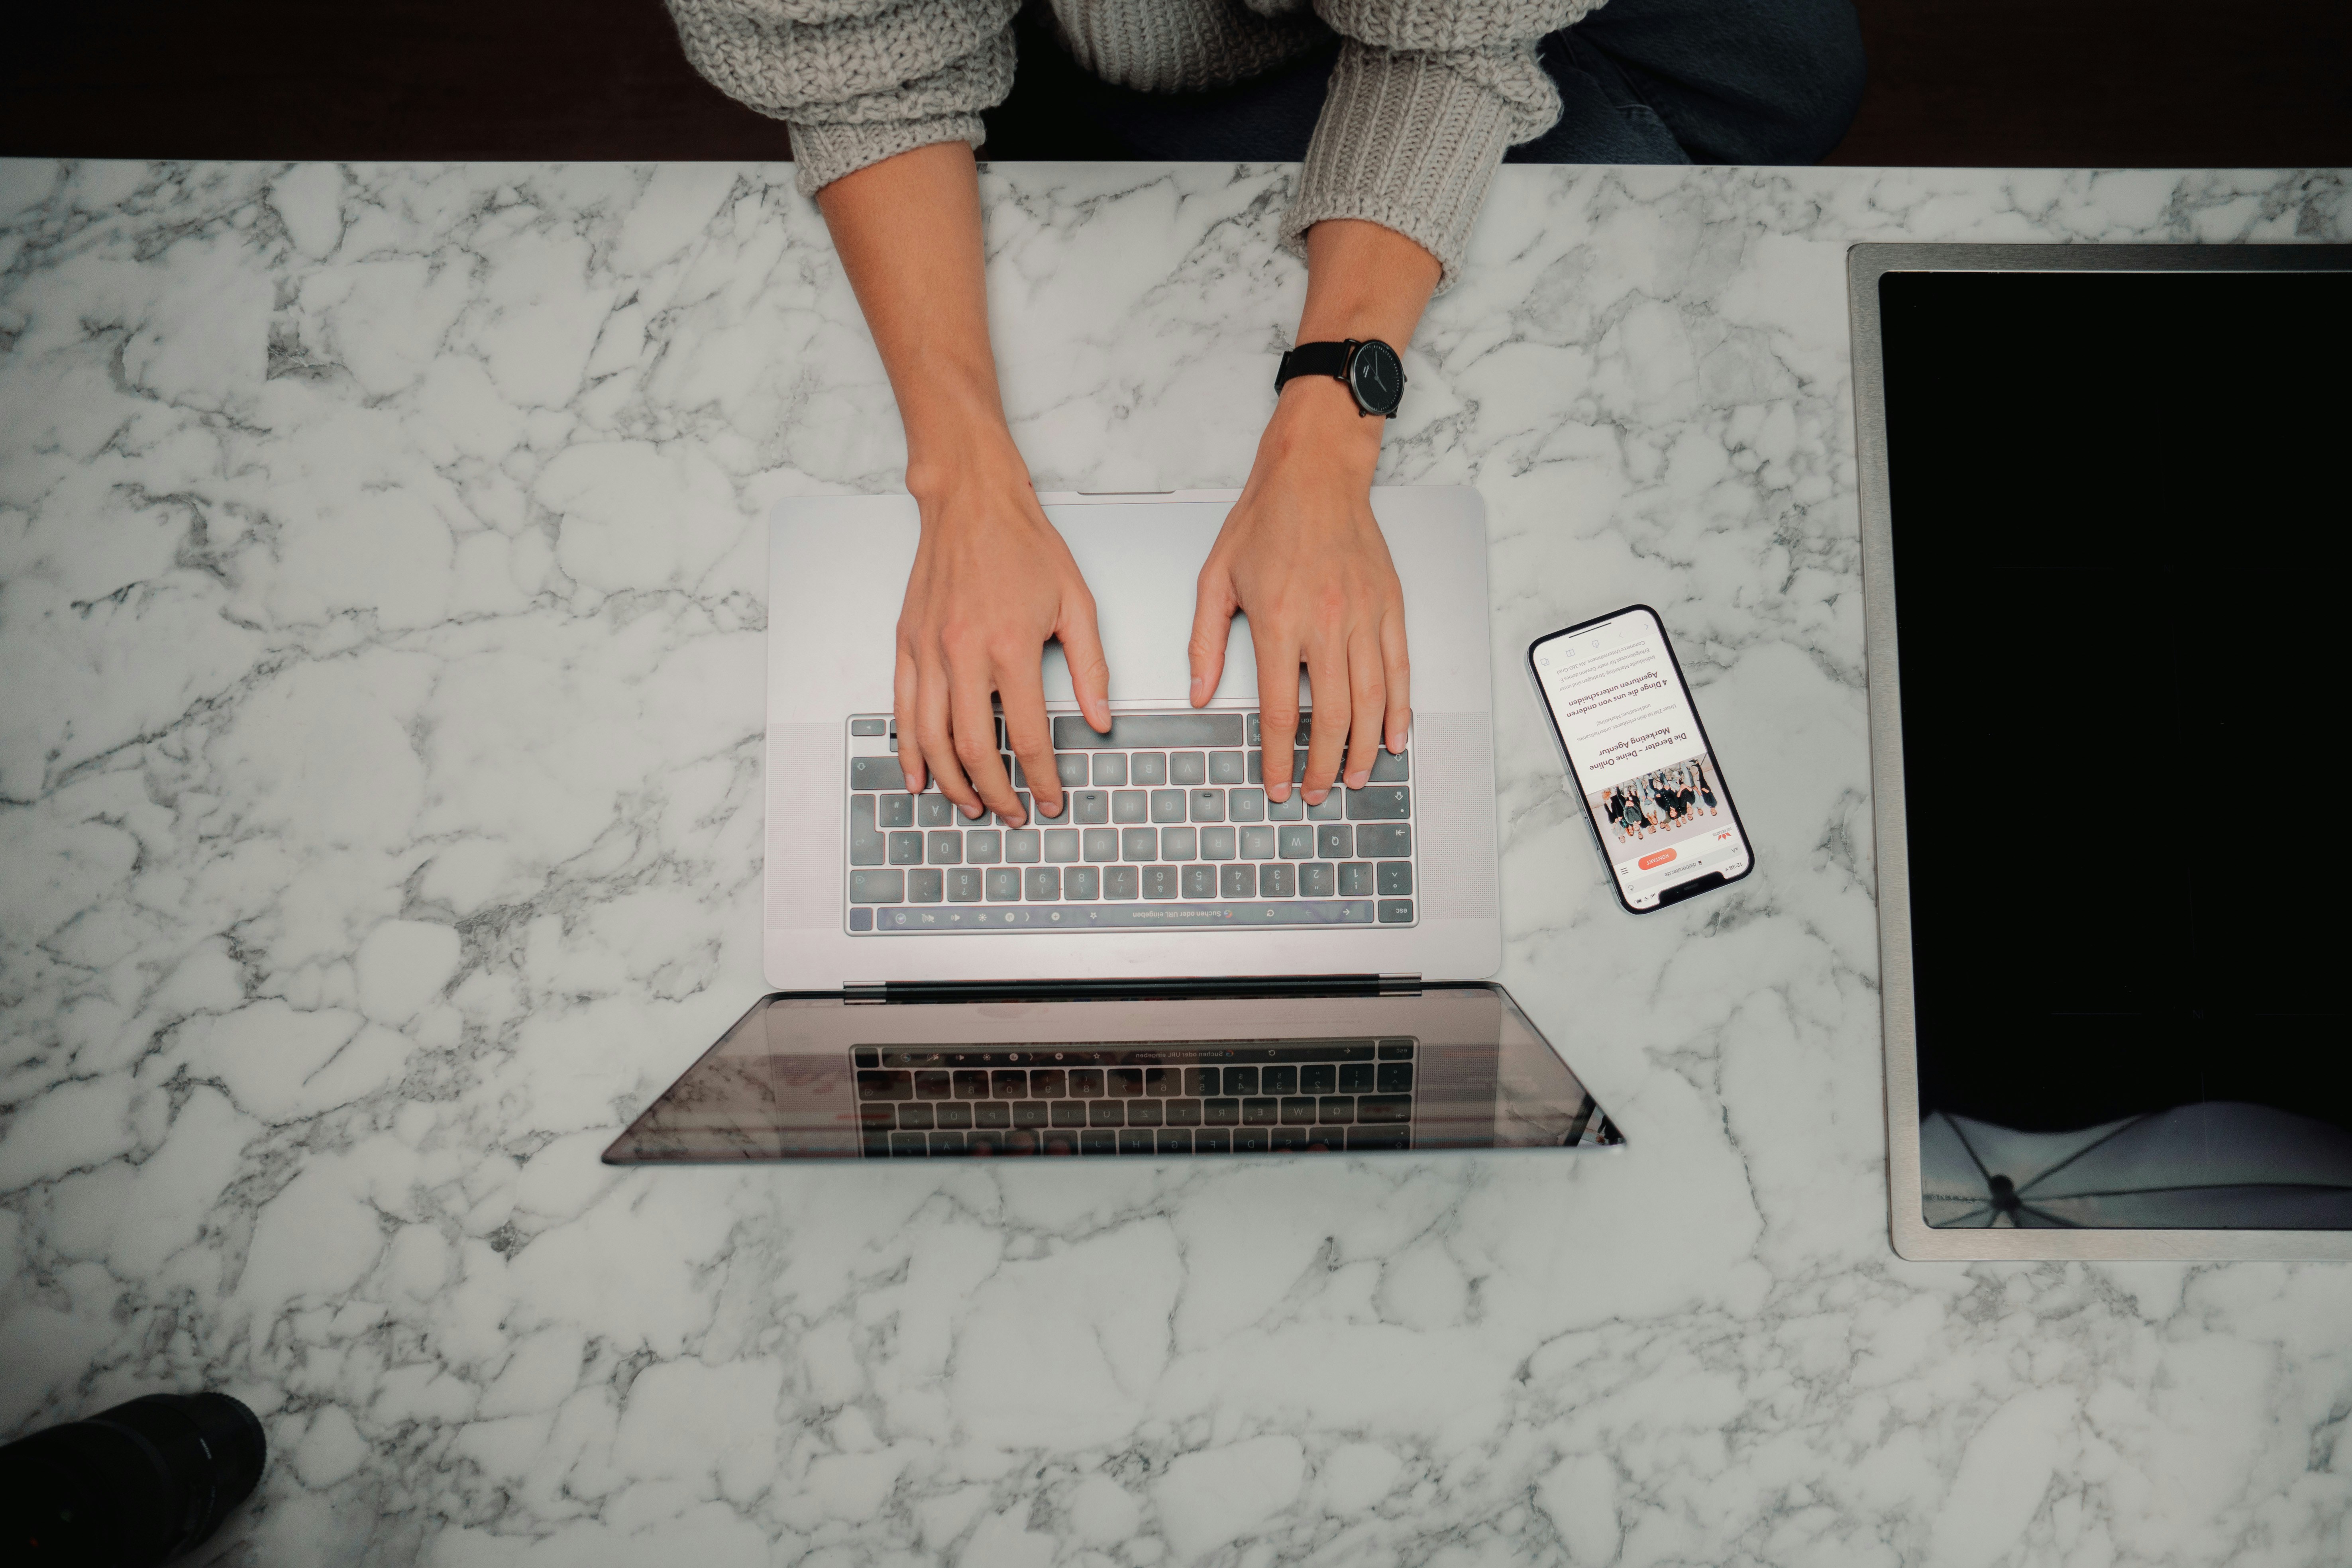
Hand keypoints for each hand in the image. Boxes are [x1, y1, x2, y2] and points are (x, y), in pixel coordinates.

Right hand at [896, 436, 1111, 824]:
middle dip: (995, 791)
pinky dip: (910, 749)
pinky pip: (902, 709)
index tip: (1050, 800)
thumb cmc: (1024, 545)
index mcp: (1010, 645)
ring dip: (950, 780)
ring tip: (970, 805)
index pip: (1025, 733)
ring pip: (930, 736)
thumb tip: (1100, 719)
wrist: (971, 502)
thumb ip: (1090, 666)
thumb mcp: (1076, 602)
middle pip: (972, 746)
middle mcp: (963, 652)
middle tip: (1012, 814)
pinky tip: (920, 775)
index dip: (1040, 776)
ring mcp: (928, 650)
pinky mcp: (906, 643)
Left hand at [1188, 381, 1409, 802]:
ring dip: (1363, 748)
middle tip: (1315, 793)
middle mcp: (1326, 623)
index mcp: (1279, 622)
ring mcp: (1364, 615)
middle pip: (1332, 715)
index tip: (1278, 785)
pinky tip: (1395, 737)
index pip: (1283, 710)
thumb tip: (1198, 695)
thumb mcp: (1215, 579)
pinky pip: (1400, 668)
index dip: (1281, 758)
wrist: (1314, 473)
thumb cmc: (1265, 520)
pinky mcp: (1390, 605)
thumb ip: (1205, 642)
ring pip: (1371, 699)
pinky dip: (1400, 708)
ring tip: (1354, 778)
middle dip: (1323, 765)